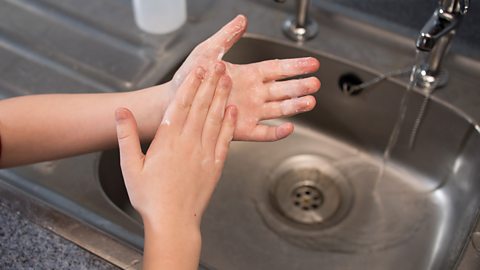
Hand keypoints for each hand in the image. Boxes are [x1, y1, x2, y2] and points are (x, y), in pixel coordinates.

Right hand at [115, 62, 235, 268]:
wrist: (173, 222)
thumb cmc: (149, 197)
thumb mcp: (129, 166)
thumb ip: (126, 136)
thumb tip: (121, 112)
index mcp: (168, 141)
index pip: (181, 105)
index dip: (191, 85)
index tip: (197, 69)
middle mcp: (189, 143)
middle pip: (202, 107)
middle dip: (210, 83)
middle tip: (218, 65)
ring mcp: (205, 154)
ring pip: (216, 119)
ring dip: (222, 97)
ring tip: (227, 80)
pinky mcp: (216, 166)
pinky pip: (225, 140)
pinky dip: (230, 124)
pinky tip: (233, 111)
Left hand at [172, 15, 319, 141]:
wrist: (177, 101)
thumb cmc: (190, 77)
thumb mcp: (208, 51)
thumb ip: (227, 37)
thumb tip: (242, 20)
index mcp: (248, 75)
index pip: (277, 69)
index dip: (295, 66)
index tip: (312, 63)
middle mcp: (253, 94)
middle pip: (283, 89)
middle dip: (300, 86)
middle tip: (316, 83)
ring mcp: (250, 112)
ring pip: (279, 109)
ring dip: (295, 106)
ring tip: (310, 102)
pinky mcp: (242, 129)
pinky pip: (264, 133)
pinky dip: (277, 132)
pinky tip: (289, 127)